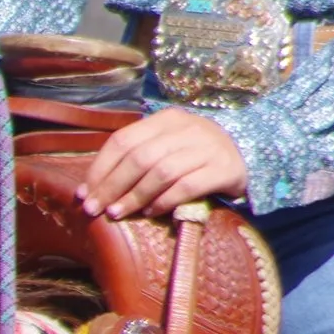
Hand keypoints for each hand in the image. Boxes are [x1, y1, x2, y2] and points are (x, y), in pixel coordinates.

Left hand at [79, 108, 248, 218]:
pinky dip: (164, 201)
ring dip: (134, 196)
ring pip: (161, 172)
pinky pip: (187, 186)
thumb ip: (133, 160)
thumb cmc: (194, 157)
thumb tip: (89, 190)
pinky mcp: (225, 169)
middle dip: (111, 186)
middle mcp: (188, 129)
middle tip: (94, 210)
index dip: (99, 169)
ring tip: (117, 214)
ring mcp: (209, 147)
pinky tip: (151, 212)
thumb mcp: (165, 147)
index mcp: (166, 120)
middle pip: (139, 158)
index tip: (84, 194)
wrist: (249, 155)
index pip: (123, 141)